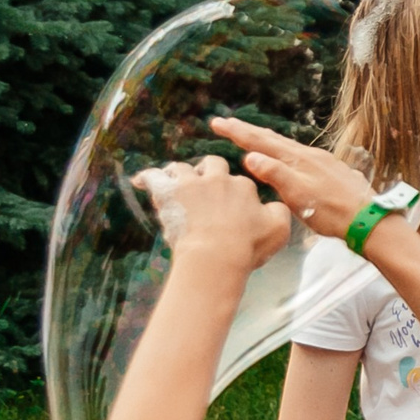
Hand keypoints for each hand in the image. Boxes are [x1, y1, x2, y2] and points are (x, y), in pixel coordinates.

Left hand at [132, 155, 290, 274]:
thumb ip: (278, 211)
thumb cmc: (247, 246)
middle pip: (212, 164)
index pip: (238, 180)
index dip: (234, 192)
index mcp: (243, 186)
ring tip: (176, 185)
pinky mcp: (169, 193)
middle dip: (208, 172)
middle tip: (204, 188)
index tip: (231, 206)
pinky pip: (153, 177)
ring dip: (179, 175)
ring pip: (181, 168)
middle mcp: (218, 179)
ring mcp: (191, 184)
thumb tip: (272, 205)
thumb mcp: (279, 229)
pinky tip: (140, 180)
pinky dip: (147, 177)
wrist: (216, 255)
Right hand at [212, 117, 378, 241]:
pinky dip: (284, 152)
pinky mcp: (331, 171)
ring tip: (252, 136)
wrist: (369, 219)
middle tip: (226, 123)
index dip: (237, 133)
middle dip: (248, 131)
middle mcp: (310, 155)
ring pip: (288, 146)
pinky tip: (287, 158)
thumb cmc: (332, 211)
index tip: (217, 123)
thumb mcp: (298, 195)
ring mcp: (322, 162)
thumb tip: (250, 156)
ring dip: (266, 140)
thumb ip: (275, 174)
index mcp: (298, 159)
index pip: (261, 142)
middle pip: (273, 139)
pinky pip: (300, 155)